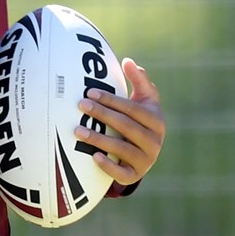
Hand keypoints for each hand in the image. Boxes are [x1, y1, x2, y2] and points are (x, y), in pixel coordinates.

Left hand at [74, 57, 165, 185]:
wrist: (144, 151)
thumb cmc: (140, 119)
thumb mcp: (145, 100)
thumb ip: (139, 80)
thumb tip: (128, 61)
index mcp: (156, 121)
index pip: (132, 109)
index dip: (111, 100)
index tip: (90, 92)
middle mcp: (155, 141)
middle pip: (126, 126)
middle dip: (102, 114)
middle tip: (81, 105)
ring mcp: (146, 160)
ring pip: (122, 149)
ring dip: (99, 139)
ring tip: (78, 130)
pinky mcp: (136, 175)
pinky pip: (123, 174)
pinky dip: (109, 166)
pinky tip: (94, 156)